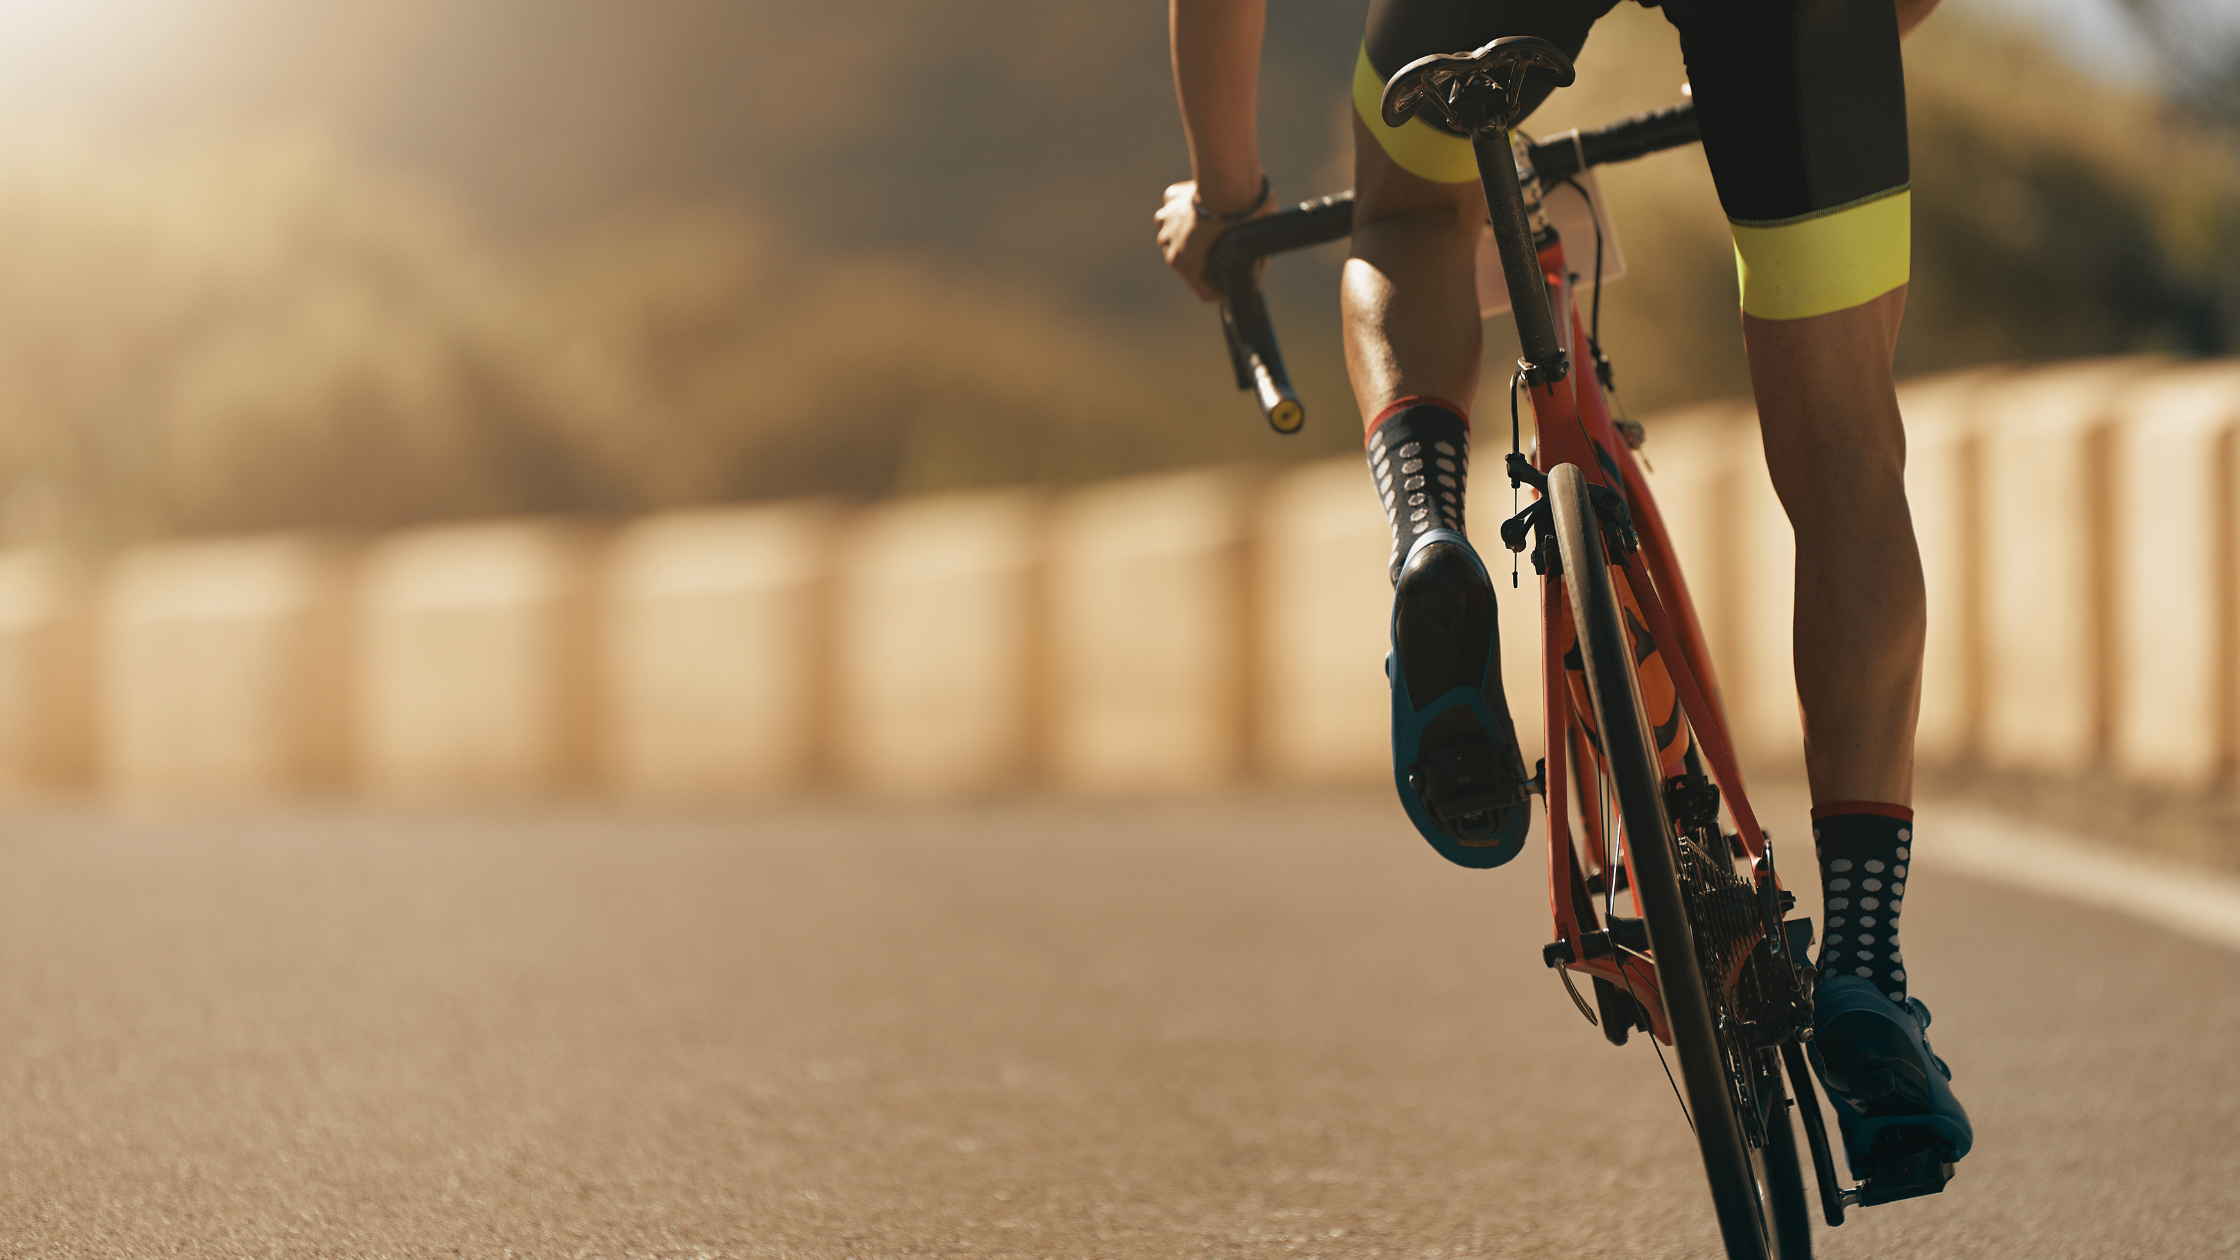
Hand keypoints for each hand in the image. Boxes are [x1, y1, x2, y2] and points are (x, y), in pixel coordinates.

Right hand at [1156, 178, 1271, 302]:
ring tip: (1218, 227)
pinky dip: (1189, 209)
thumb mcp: (1251, 246)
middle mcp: (1167, 244)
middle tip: (1233, 256)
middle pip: (1192, 263)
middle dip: (1210, 262)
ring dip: (1195, 235)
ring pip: (1179, 235)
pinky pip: (1177, 209)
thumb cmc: (1243, 217)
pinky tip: (1205, 205)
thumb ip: (1251, 262)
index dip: (1225, 292)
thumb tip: (1256, 272)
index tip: (1239, 289)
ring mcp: (1166, 220)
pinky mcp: (1171, 198)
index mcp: (1183, 262)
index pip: (1206, 292)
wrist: (1231, 180)